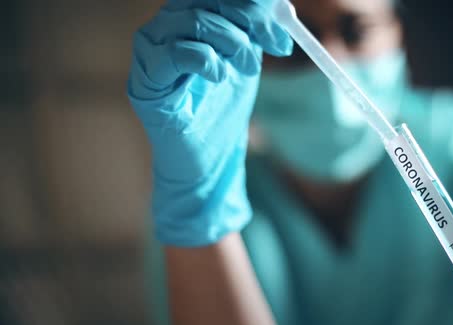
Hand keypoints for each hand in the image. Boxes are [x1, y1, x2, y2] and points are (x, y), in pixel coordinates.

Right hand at [128, 0, 292, 245]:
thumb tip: (279, 4)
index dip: (252, 4)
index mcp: (187, 18)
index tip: (285, 25)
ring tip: (247, 68)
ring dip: (233, 42)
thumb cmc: (223, 108)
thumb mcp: (245, 59)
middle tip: (275, 46)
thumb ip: (255, 29)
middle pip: (204, 0)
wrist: (209, 158)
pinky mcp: (145, 82)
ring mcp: (149, 53)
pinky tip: (219, 77)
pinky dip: (204, 60)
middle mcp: (164, 28)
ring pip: (193, 21)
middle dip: (249, 18)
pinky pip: (173, 54)